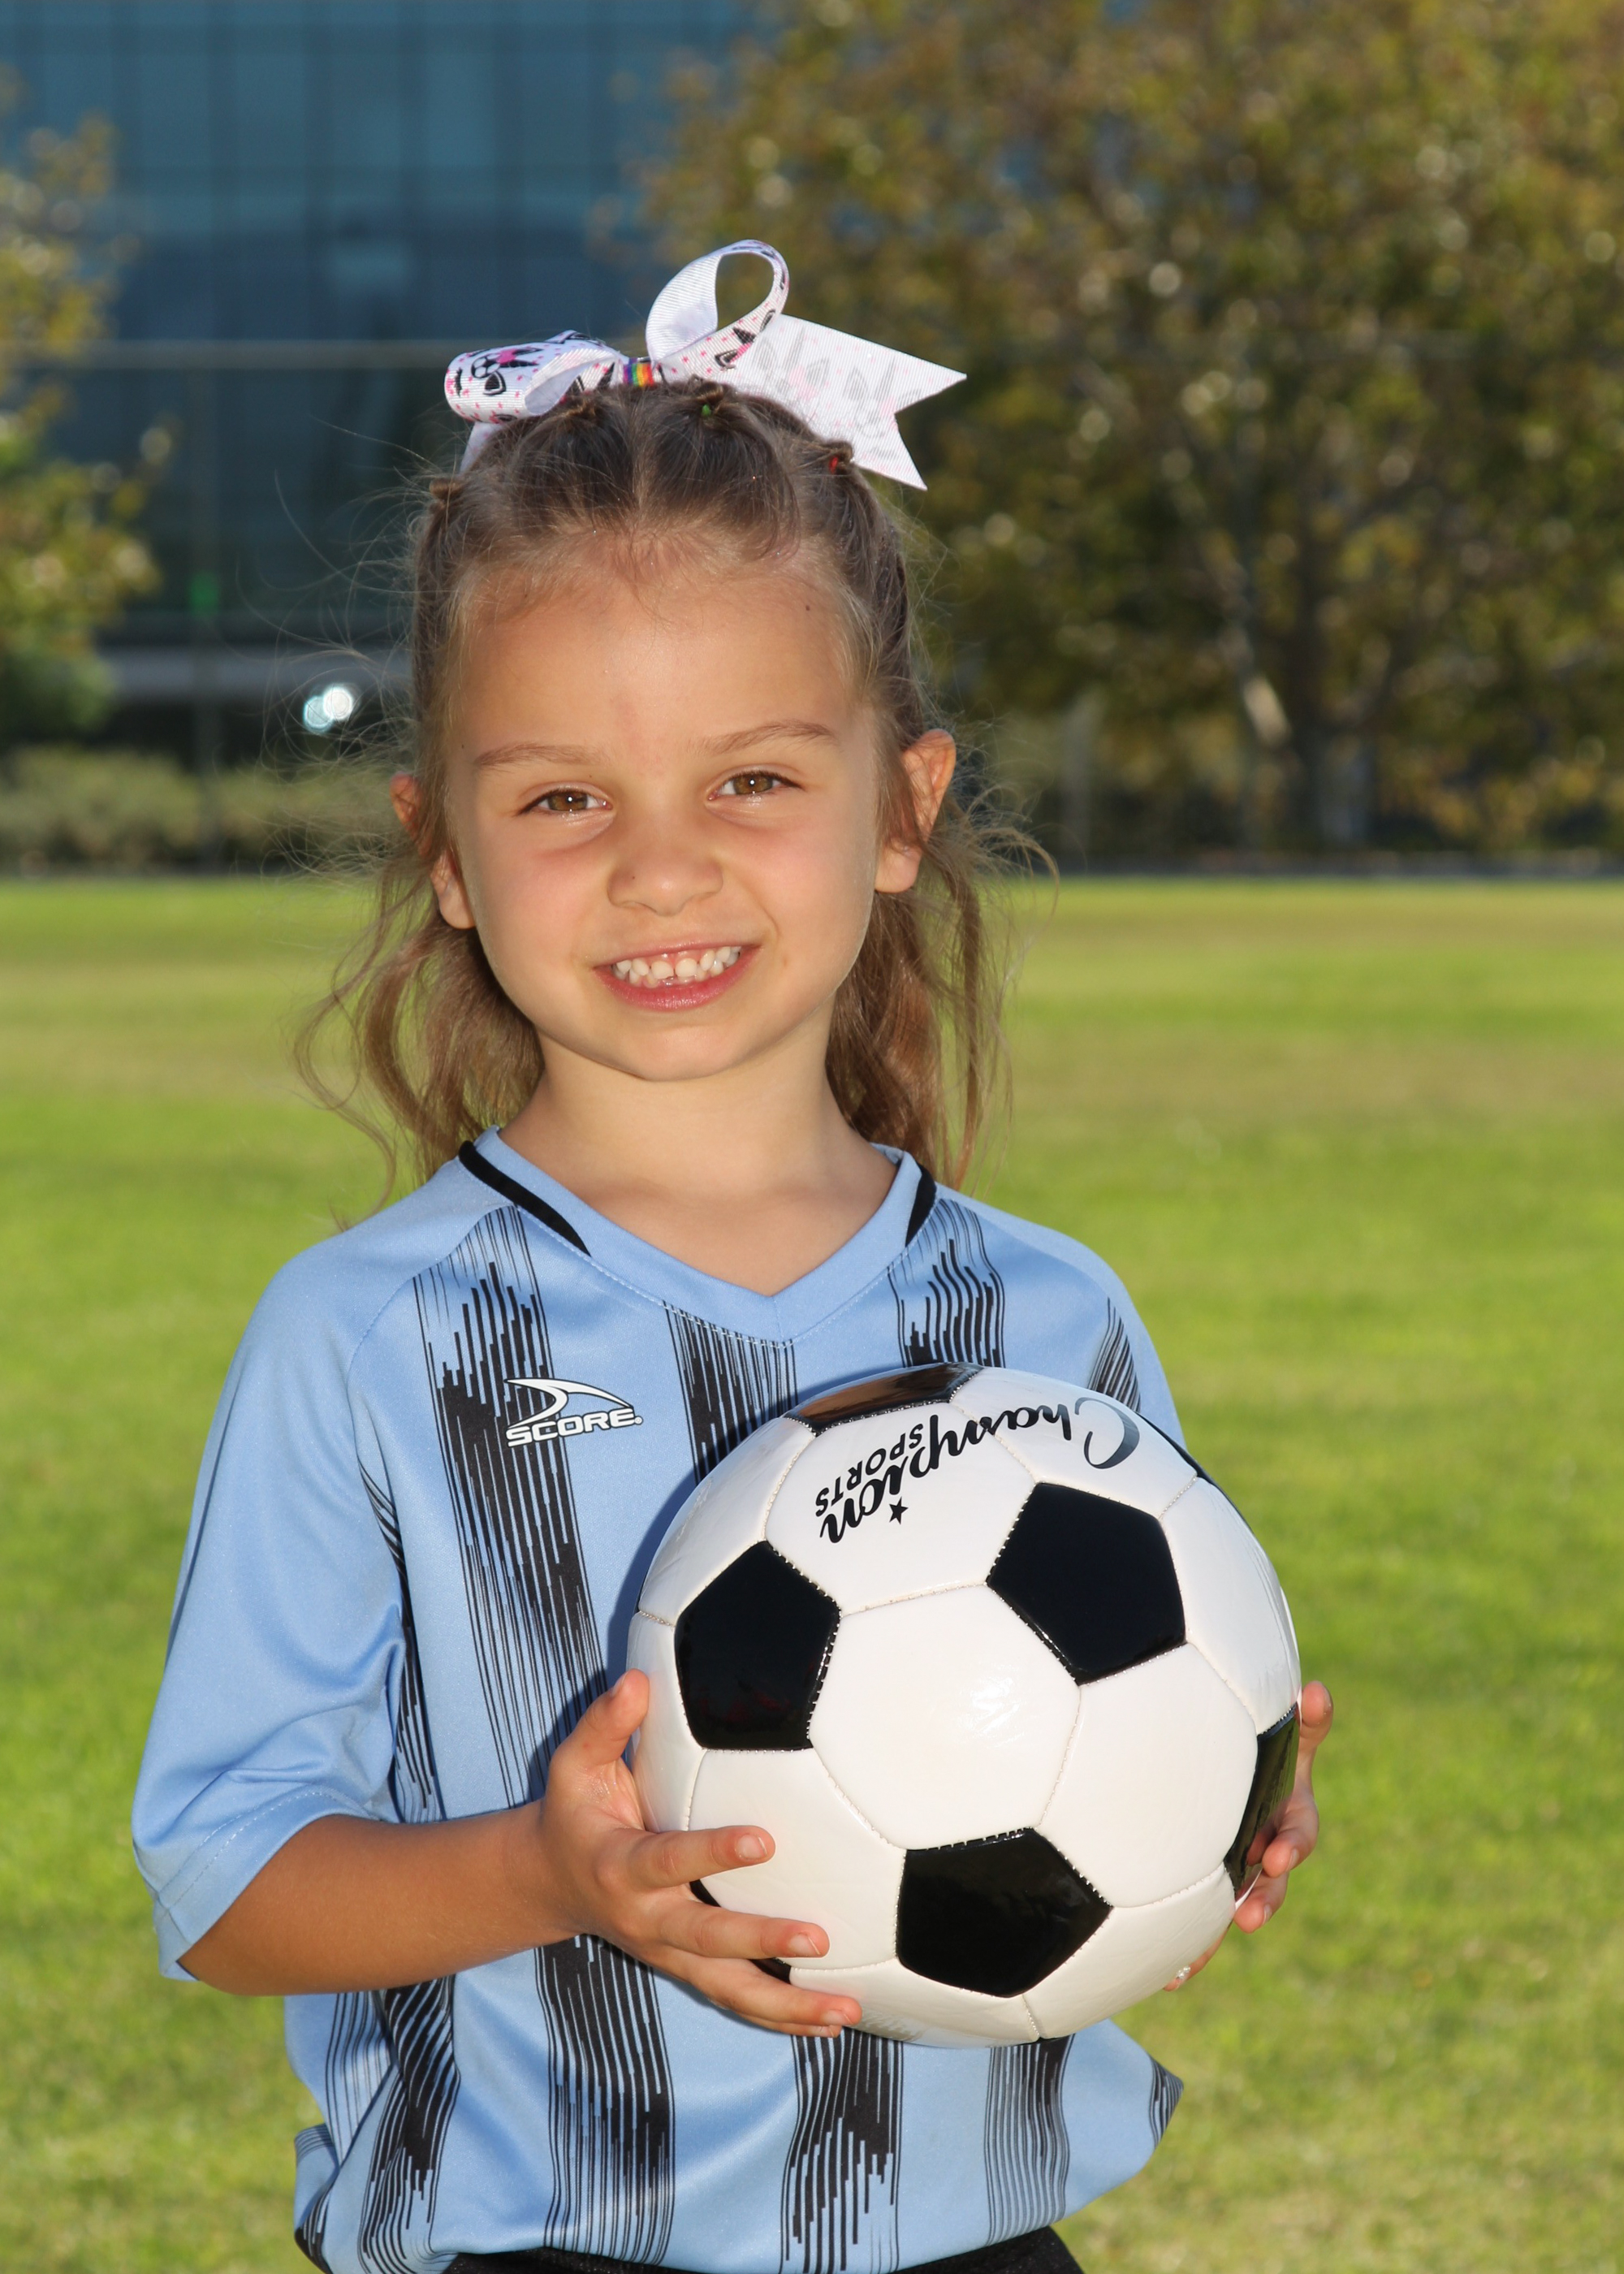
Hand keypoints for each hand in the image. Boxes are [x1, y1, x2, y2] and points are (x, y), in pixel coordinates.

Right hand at [530, 1670, 862, 2038]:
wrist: (549, 1882)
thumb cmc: (573, 1812)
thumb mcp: (573, 1766)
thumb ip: (605, 1724)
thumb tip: (636, 1680)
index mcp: (621, 1865)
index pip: (670, 1860)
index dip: (714, 1853)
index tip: (765, 1840)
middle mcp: (646, 1918)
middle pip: (706, 1940)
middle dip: (761, 1941)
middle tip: (818, 1938)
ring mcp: (666, 1952)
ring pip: (727, 1988)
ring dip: (787, 2004)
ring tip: (845, 2008)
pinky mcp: (684, 1968)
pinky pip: (734, 1999)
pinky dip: (782, 2017)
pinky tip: (831, 2022)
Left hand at [1164, 1679, 1333, 1990]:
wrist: (1232, 1766)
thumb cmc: (1263, 1745)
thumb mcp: (1286, 1733)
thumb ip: (1305, 1720)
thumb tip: (1316, 1690)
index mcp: (1287, 1813)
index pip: (1297, 1832)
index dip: (1290, 1844)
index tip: (1276, 1853)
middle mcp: (1267, 1848)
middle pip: (1273, 1882)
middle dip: (1266, 1899)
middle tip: (1251, 1914)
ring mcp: (1241, 1871)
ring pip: (1237, 1906)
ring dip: (1221, 1931)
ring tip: (1198, 1961)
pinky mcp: (1211, 1887)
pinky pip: (1204, 1921)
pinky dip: (1192, 1950)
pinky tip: (1171, 1978)